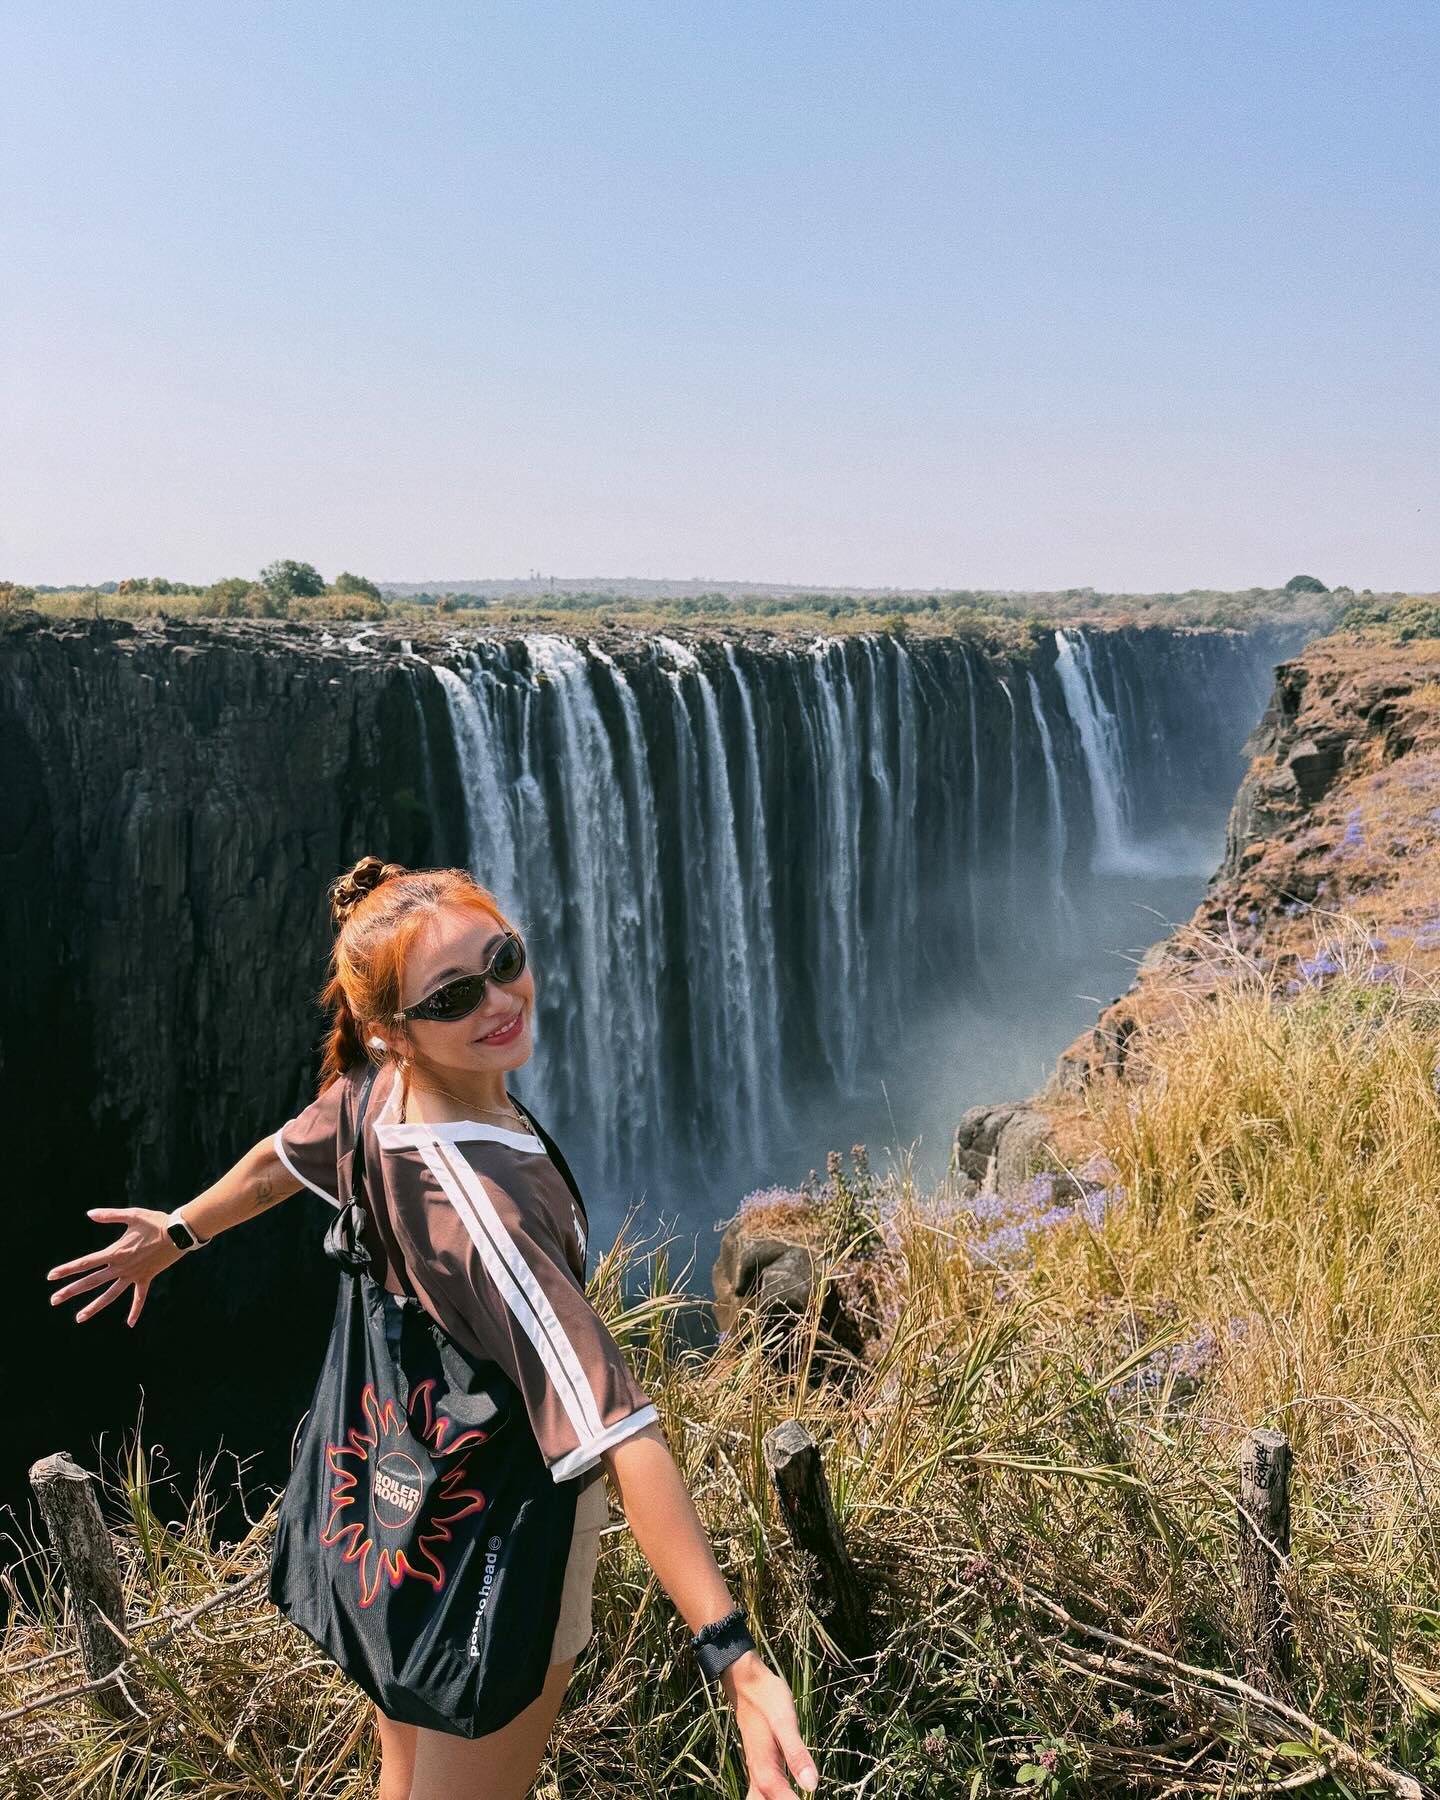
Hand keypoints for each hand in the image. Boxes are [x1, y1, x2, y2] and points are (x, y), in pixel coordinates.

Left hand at [47, 1208, 184, 1326]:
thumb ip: (109, 1215)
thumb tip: (89, 1214)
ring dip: (93, 1307)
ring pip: (110, 1295)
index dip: (67, 1269)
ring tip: (78, 1318)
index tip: (50, 1276)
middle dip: (70, 1291)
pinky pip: (139, 1298)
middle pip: (91, 1281)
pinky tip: (129, 1324)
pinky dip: (135, 1311)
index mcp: (115, 1252)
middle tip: (53, 1300)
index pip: (85, 1263)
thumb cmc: (156, 1222)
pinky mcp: (146, 1278)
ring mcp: (133, 1275)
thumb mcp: (132, 1215)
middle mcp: (121, 1267)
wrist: (180, 1233)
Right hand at [721, 1649, 819, 1796]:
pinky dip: (772, 1798)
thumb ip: (797, 1754)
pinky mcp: (760, 1766)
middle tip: (801, 1798)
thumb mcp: (785, 1721)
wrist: (747, 1682)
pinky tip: (785, 1794)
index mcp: (766, 1770)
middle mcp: (759, 1776)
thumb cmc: (768, 1698)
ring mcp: (757, 1772)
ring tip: (793, 1797)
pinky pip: (762, 1794)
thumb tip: (812, 1786)